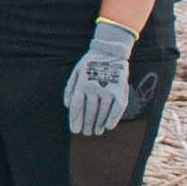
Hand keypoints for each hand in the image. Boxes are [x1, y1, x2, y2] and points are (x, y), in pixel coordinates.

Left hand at [64, 20, 137, 137]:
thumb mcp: (76, 72)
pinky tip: (108, 126)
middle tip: (86, 133)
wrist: (110, 52)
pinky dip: (113, 119)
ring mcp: (108, 90)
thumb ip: (70, 88)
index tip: (75, 130)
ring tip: (96, 131)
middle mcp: (95, 88)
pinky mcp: (120, 90)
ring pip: (102, 113)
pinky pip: (117, 109)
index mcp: (82, 84)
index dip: (75, 120)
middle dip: (87, 125)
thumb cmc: (90, 64)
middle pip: (89, 112)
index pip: (76, 107)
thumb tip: (66, 105)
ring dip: (99, 125)